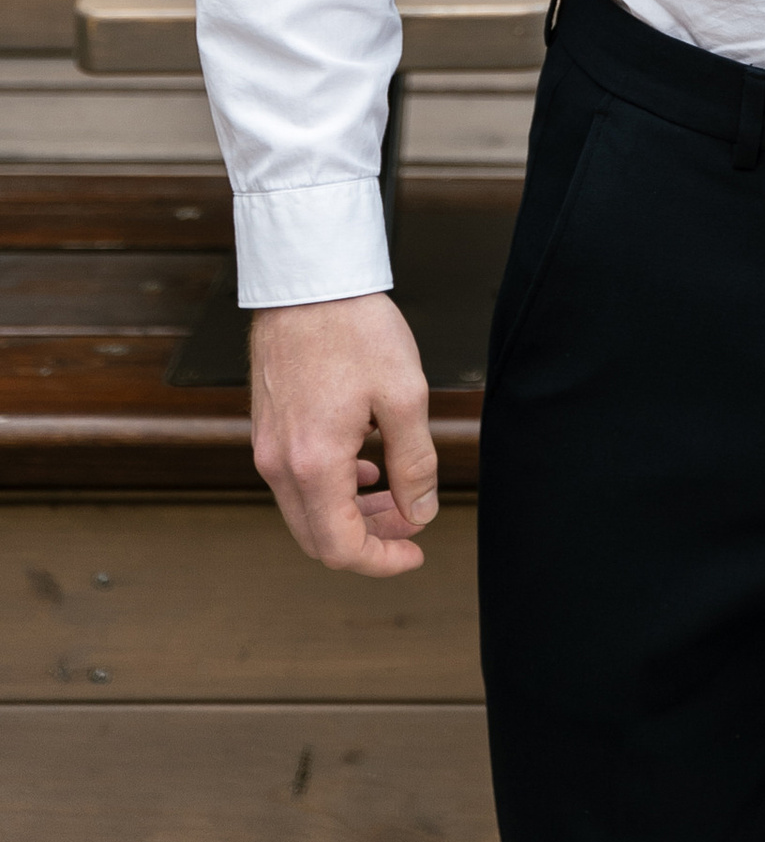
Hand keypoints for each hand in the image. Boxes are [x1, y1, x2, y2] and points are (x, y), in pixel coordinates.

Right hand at [249, 293, 436, 574]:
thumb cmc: (354, 327)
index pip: (339, 548)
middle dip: (369, 540)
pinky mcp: (267, 429)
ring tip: (395, 491)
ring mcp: (267, 447)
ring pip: (306, 511)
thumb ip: (415, 462)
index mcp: (313, 464)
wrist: (308, 280)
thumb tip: (420, 512)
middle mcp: (279, 464)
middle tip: (411, 521)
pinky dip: (332, 488)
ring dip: (351, 514)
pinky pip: (296, 481)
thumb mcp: (405, 395)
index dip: (381, 561)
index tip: (415, 551)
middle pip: (318, 537)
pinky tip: (364, 465)